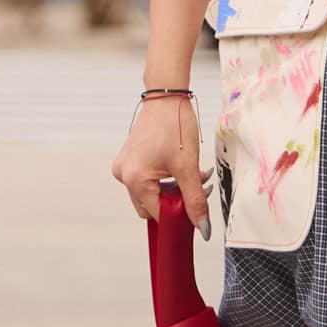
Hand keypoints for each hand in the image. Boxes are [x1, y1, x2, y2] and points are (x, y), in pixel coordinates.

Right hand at [112, 92, 213, 235]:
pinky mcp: (129, 160)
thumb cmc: (176, 127)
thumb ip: (195, 200)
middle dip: (177, 202)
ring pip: (151, 194)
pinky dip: (165, 180)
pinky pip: (146, 181)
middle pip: (152, 206)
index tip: (198, 210)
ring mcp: (124, 167)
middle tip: (199, 187)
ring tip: (196, 175)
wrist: (166, 97)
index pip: (157, 214)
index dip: (179, 216)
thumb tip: (203, 229)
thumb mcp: (188, 167)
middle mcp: (124, 176)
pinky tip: (181, 168)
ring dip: (174, 190)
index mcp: (135, 180)